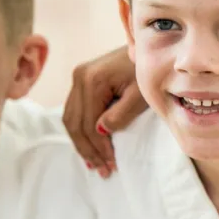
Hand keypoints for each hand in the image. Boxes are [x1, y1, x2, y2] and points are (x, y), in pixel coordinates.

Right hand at [63, 46, 147, 177]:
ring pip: (70, 118)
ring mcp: (77, 77)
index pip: (90, 124)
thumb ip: (121, 114)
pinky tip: (89, 145)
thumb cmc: (148, 71)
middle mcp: (79, 77)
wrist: (147, 48)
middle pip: (75, 123)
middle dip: (88, 150)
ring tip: (94, 163)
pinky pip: (74, 110)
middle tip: (102, 170)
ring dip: (81, 143)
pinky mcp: (81, 79)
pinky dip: (80, 130)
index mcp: (92, 80)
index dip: (100, 148)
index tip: (111, 165)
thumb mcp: (140, 95)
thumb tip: (101, 132)